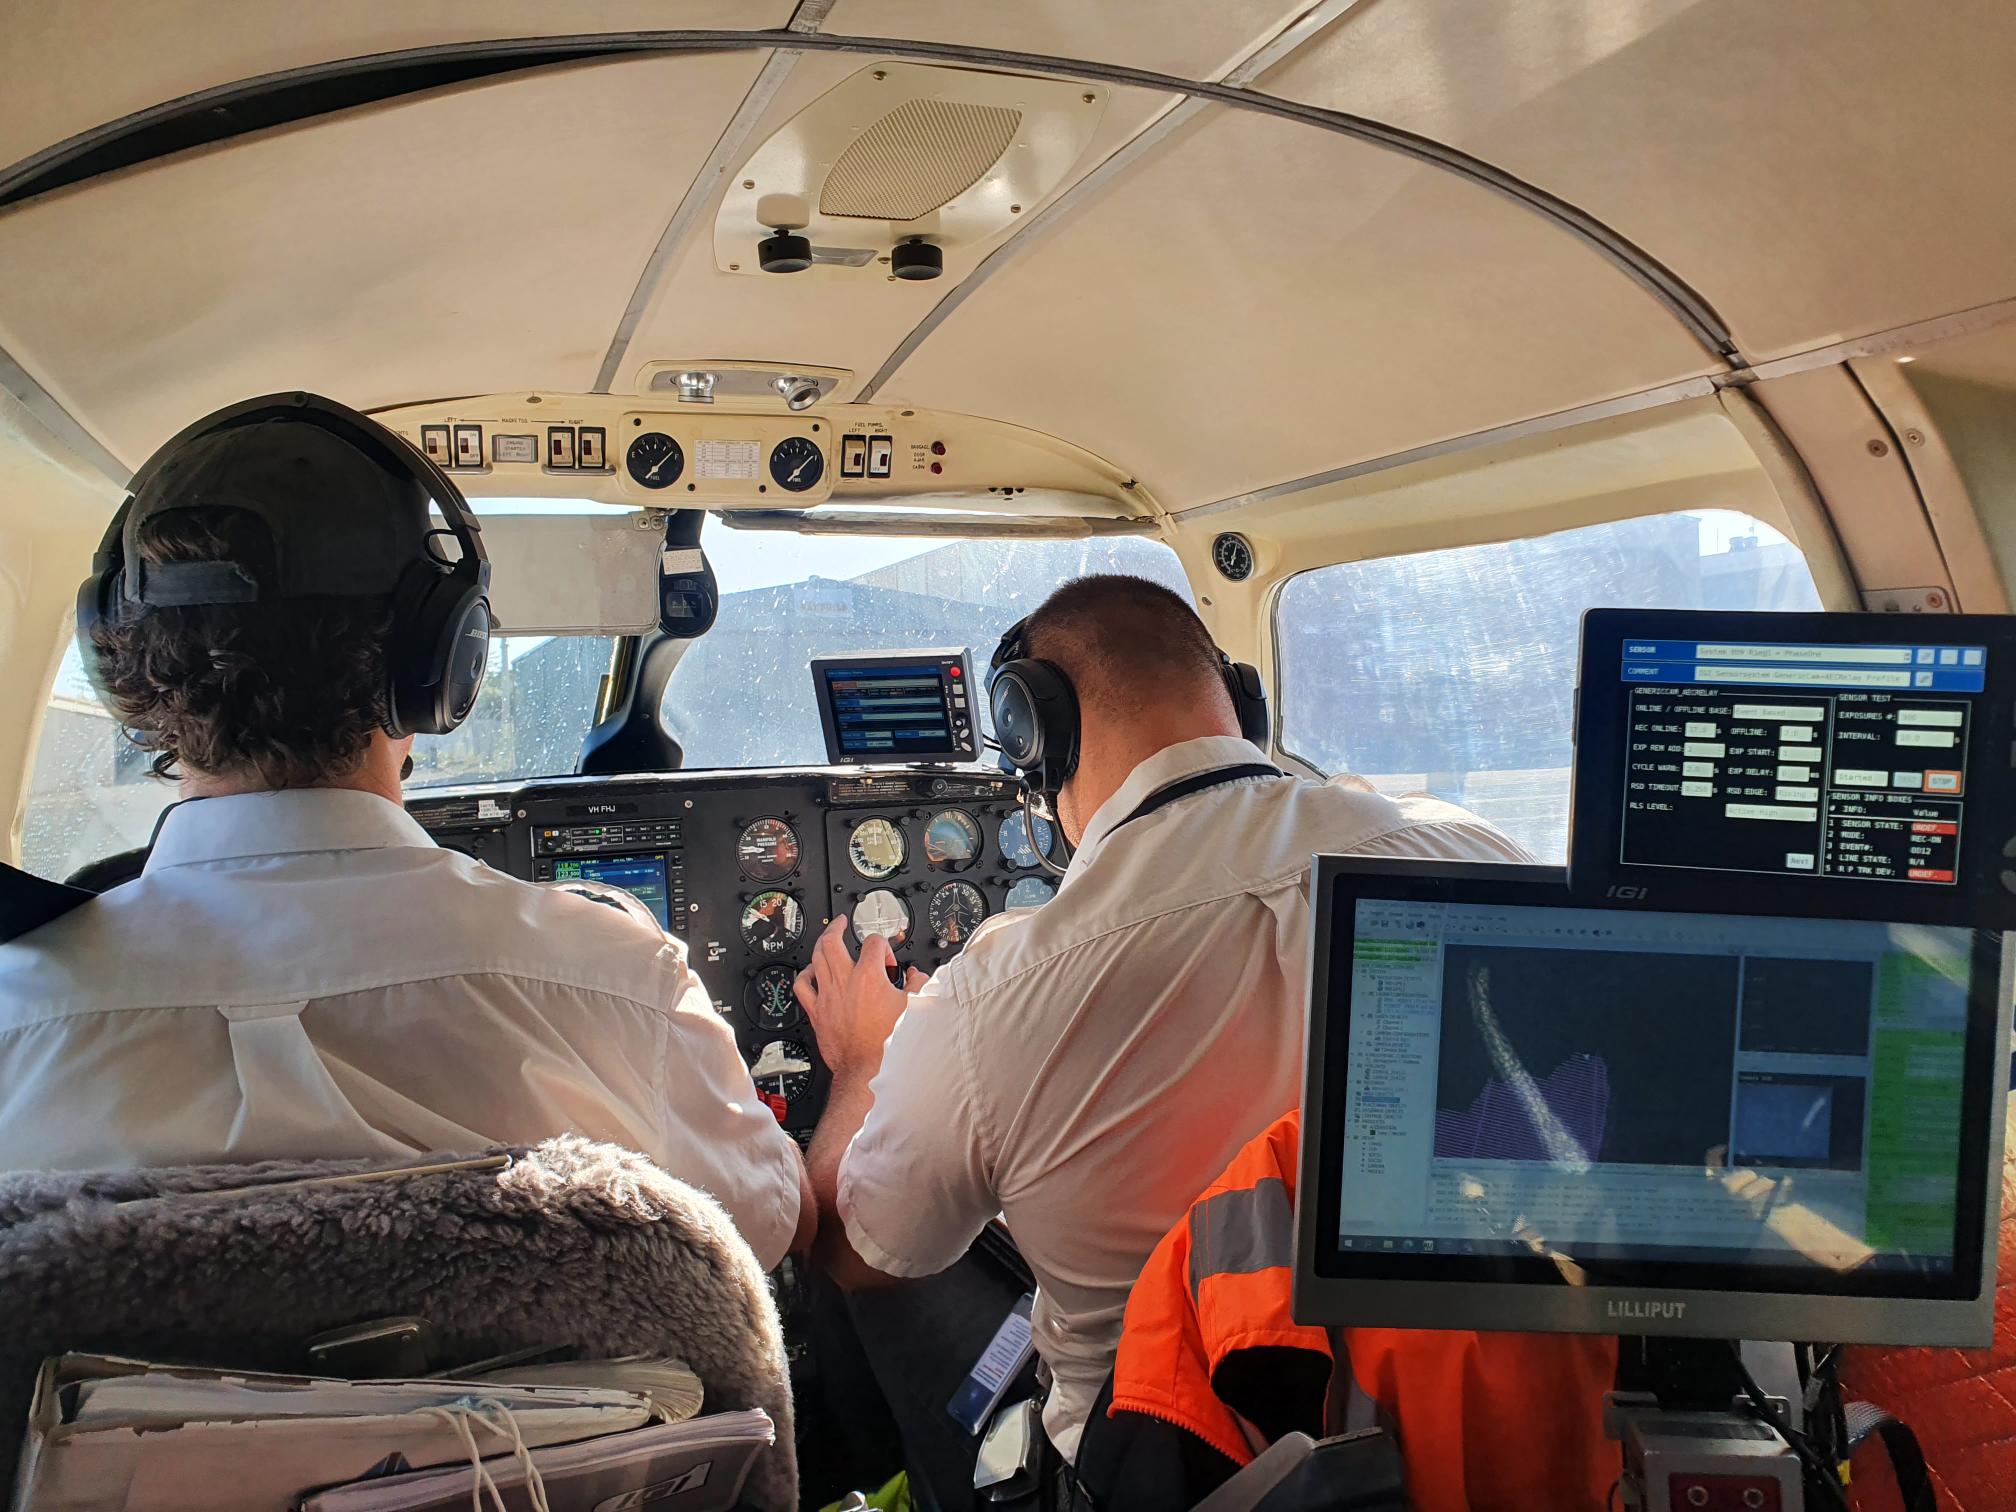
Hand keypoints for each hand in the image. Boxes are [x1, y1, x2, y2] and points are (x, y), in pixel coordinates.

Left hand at [795, 916, 926, 1079]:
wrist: (865, 1068)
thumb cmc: (886, 1043)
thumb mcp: (912, 1009)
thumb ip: (917, 986)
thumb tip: (917, 977)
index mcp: (869, 977)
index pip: (873, 943)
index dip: (883, 945)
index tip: (886, 959)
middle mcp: (845, 981)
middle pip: (832, 941)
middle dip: (837, 927)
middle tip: (842, 923)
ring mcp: (828, 995)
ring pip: (816, 958)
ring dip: (822, 946)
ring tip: (828, 940)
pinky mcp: (817, 1011)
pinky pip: (802, 986)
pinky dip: (804, 974)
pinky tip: (810, 972)